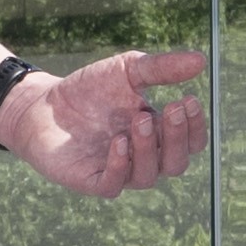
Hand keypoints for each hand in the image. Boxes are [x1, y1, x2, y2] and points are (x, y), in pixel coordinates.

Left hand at [0, 47, 211, 197]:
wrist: (43, 102)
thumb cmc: (91, 89)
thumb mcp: (128, 70)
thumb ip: (162, 68)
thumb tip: (201, 60)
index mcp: (158, 134)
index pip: (190, 142)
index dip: (194, 126)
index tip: (189, 100)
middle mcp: (143, 158)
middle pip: (175, 163)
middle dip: (176, 137)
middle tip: (172, 108)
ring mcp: (118, 171)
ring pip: (147, 176)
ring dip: (148, 149)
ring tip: (140, 119)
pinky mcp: (90, 180)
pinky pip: (112, 185)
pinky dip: (119, 166)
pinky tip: (118, 142)